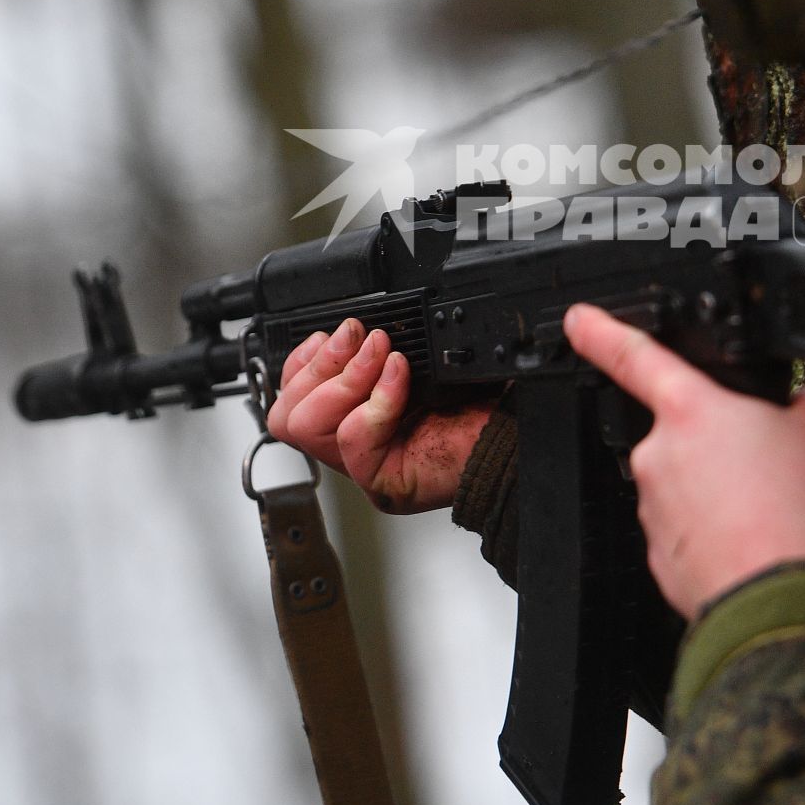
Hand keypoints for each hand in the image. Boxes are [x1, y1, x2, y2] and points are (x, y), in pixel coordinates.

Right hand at [266, 318, 492, 512]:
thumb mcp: (421, 363)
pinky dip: (377, 398)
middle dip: (319, 365)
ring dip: (344, 379)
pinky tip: (401, 375)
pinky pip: (354, 438)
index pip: (291, 397)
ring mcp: (365, 467)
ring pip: (308, 426)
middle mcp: (353, 445)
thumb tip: (357, 323)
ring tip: (381, 353)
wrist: (515, 433)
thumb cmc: (480, 403)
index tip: (334, 333)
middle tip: (358, 336)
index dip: (302, 361)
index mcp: (352, 415)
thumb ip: (380, 348)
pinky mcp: (385, 481)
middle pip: (288, 414)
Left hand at [563, 303, 804, 617]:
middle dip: (724, 449)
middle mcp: (660, 456)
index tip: (578, 319)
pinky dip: (721, 537)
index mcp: (690, 410)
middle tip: (772, 470)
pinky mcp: (663, 559)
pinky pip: (692, 535)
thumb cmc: (795, 513)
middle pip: (687, 437)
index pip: (635, 356)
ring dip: (725, 496)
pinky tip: (757, 543)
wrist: (779, 599)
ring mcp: (656, 510)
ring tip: (773, 512)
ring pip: (691, 490)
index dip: (603, 331)